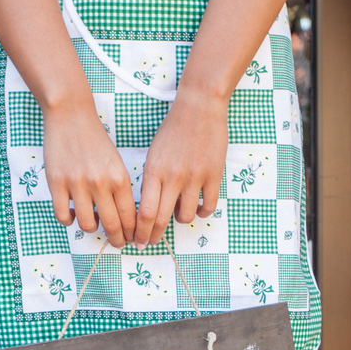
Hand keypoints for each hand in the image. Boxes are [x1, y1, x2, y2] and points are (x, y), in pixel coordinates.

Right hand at [43, 102, 135, 247]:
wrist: (70, 115)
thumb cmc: (95, 139)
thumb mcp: (116, 162)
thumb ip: (119, 188)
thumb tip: (122, 217)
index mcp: (119, 178)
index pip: (130, 217)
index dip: (132, 233)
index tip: (131, 239)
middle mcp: (100, 183)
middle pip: (112, 225)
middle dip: (117, 240)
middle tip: (117, 243)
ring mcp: (77, 184)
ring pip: (87, 225)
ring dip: (91, 229)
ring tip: (91, 223)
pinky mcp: (57, 183)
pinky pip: (63, 216)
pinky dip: (68, 221)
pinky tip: (71, 214)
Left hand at [135, 90, 229, 246]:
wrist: (199, 106)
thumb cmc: (172, 130)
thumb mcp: (153, 154)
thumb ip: (150, 180)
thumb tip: (148, 208)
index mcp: (153, 172)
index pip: (143, 212)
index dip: (139, 231)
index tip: (136, 239)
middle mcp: (172, 177)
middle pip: (160, 220)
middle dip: (152, 236)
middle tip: (150, 242)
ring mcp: (195, 177)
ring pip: (185, 216)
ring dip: (180, 221)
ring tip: (178, 215)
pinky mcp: (214, 175)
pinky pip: (209, 206)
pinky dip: (202, 213)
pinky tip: (198, 208)